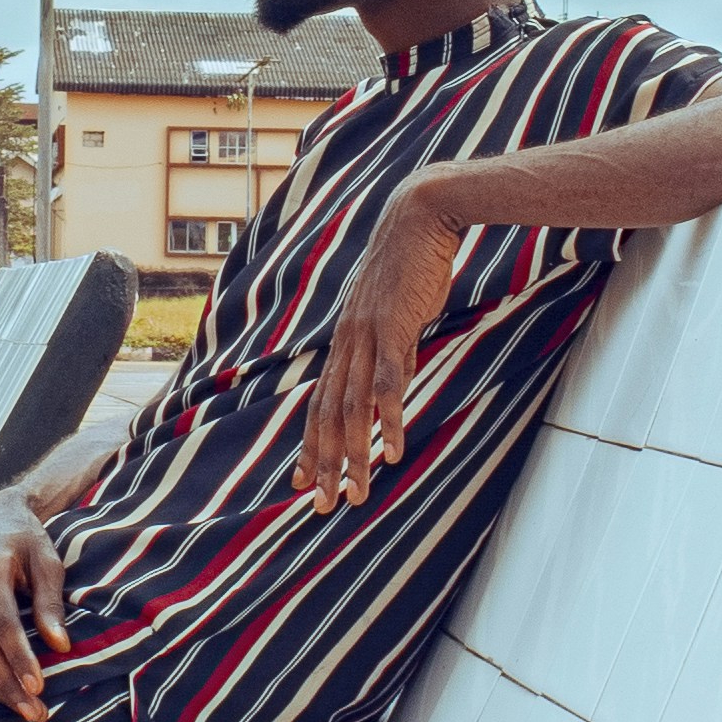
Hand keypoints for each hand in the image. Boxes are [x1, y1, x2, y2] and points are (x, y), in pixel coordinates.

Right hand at [0, 486, 70, 721]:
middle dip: (7, 683)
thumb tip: (60, 646)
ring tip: (25, 711)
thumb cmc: (25, 538)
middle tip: (35, 712)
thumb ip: (50, 602)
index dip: (18, 656)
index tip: (38, 685)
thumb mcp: (47, 560)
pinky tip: (6, 694)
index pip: (1, 622)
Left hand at [299, 183, 457, 510]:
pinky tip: (392, 448)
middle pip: (326, 416)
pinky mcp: (394, 326)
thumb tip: (394, 379)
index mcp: (344, 341)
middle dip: (323, 465)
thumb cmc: (411, 263)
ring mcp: (367, 335)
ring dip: (354, 455)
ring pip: (352, 408)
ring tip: (358, 492)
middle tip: (323, 506)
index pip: (318, 404)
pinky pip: (389, 381)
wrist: (418, 215)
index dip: (310, 446)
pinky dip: (389, 418)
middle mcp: (346, 343)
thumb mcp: (395, 313)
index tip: (303, 483)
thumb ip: (392, 348)